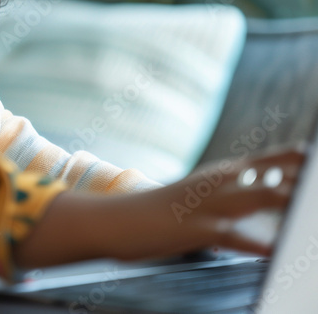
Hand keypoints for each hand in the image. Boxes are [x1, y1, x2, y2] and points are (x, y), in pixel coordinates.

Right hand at [14, 144, 306, 268]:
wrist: (112, 220)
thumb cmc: (157, 212)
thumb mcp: (198, 195)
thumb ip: (230, 189)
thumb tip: (262, 185)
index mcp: (221, 175)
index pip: (271, 160)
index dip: (299, 160)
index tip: (317, 159)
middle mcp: (218, 184)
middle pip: (275, 178)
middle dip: (301, 183)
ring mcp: (207, 206)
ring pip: (259, 198)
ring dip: (289, 201)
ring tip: (309, 209)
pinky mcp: (195, 230)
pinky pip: (231, 236)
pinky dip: (256, 243)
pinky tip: (275, 250)